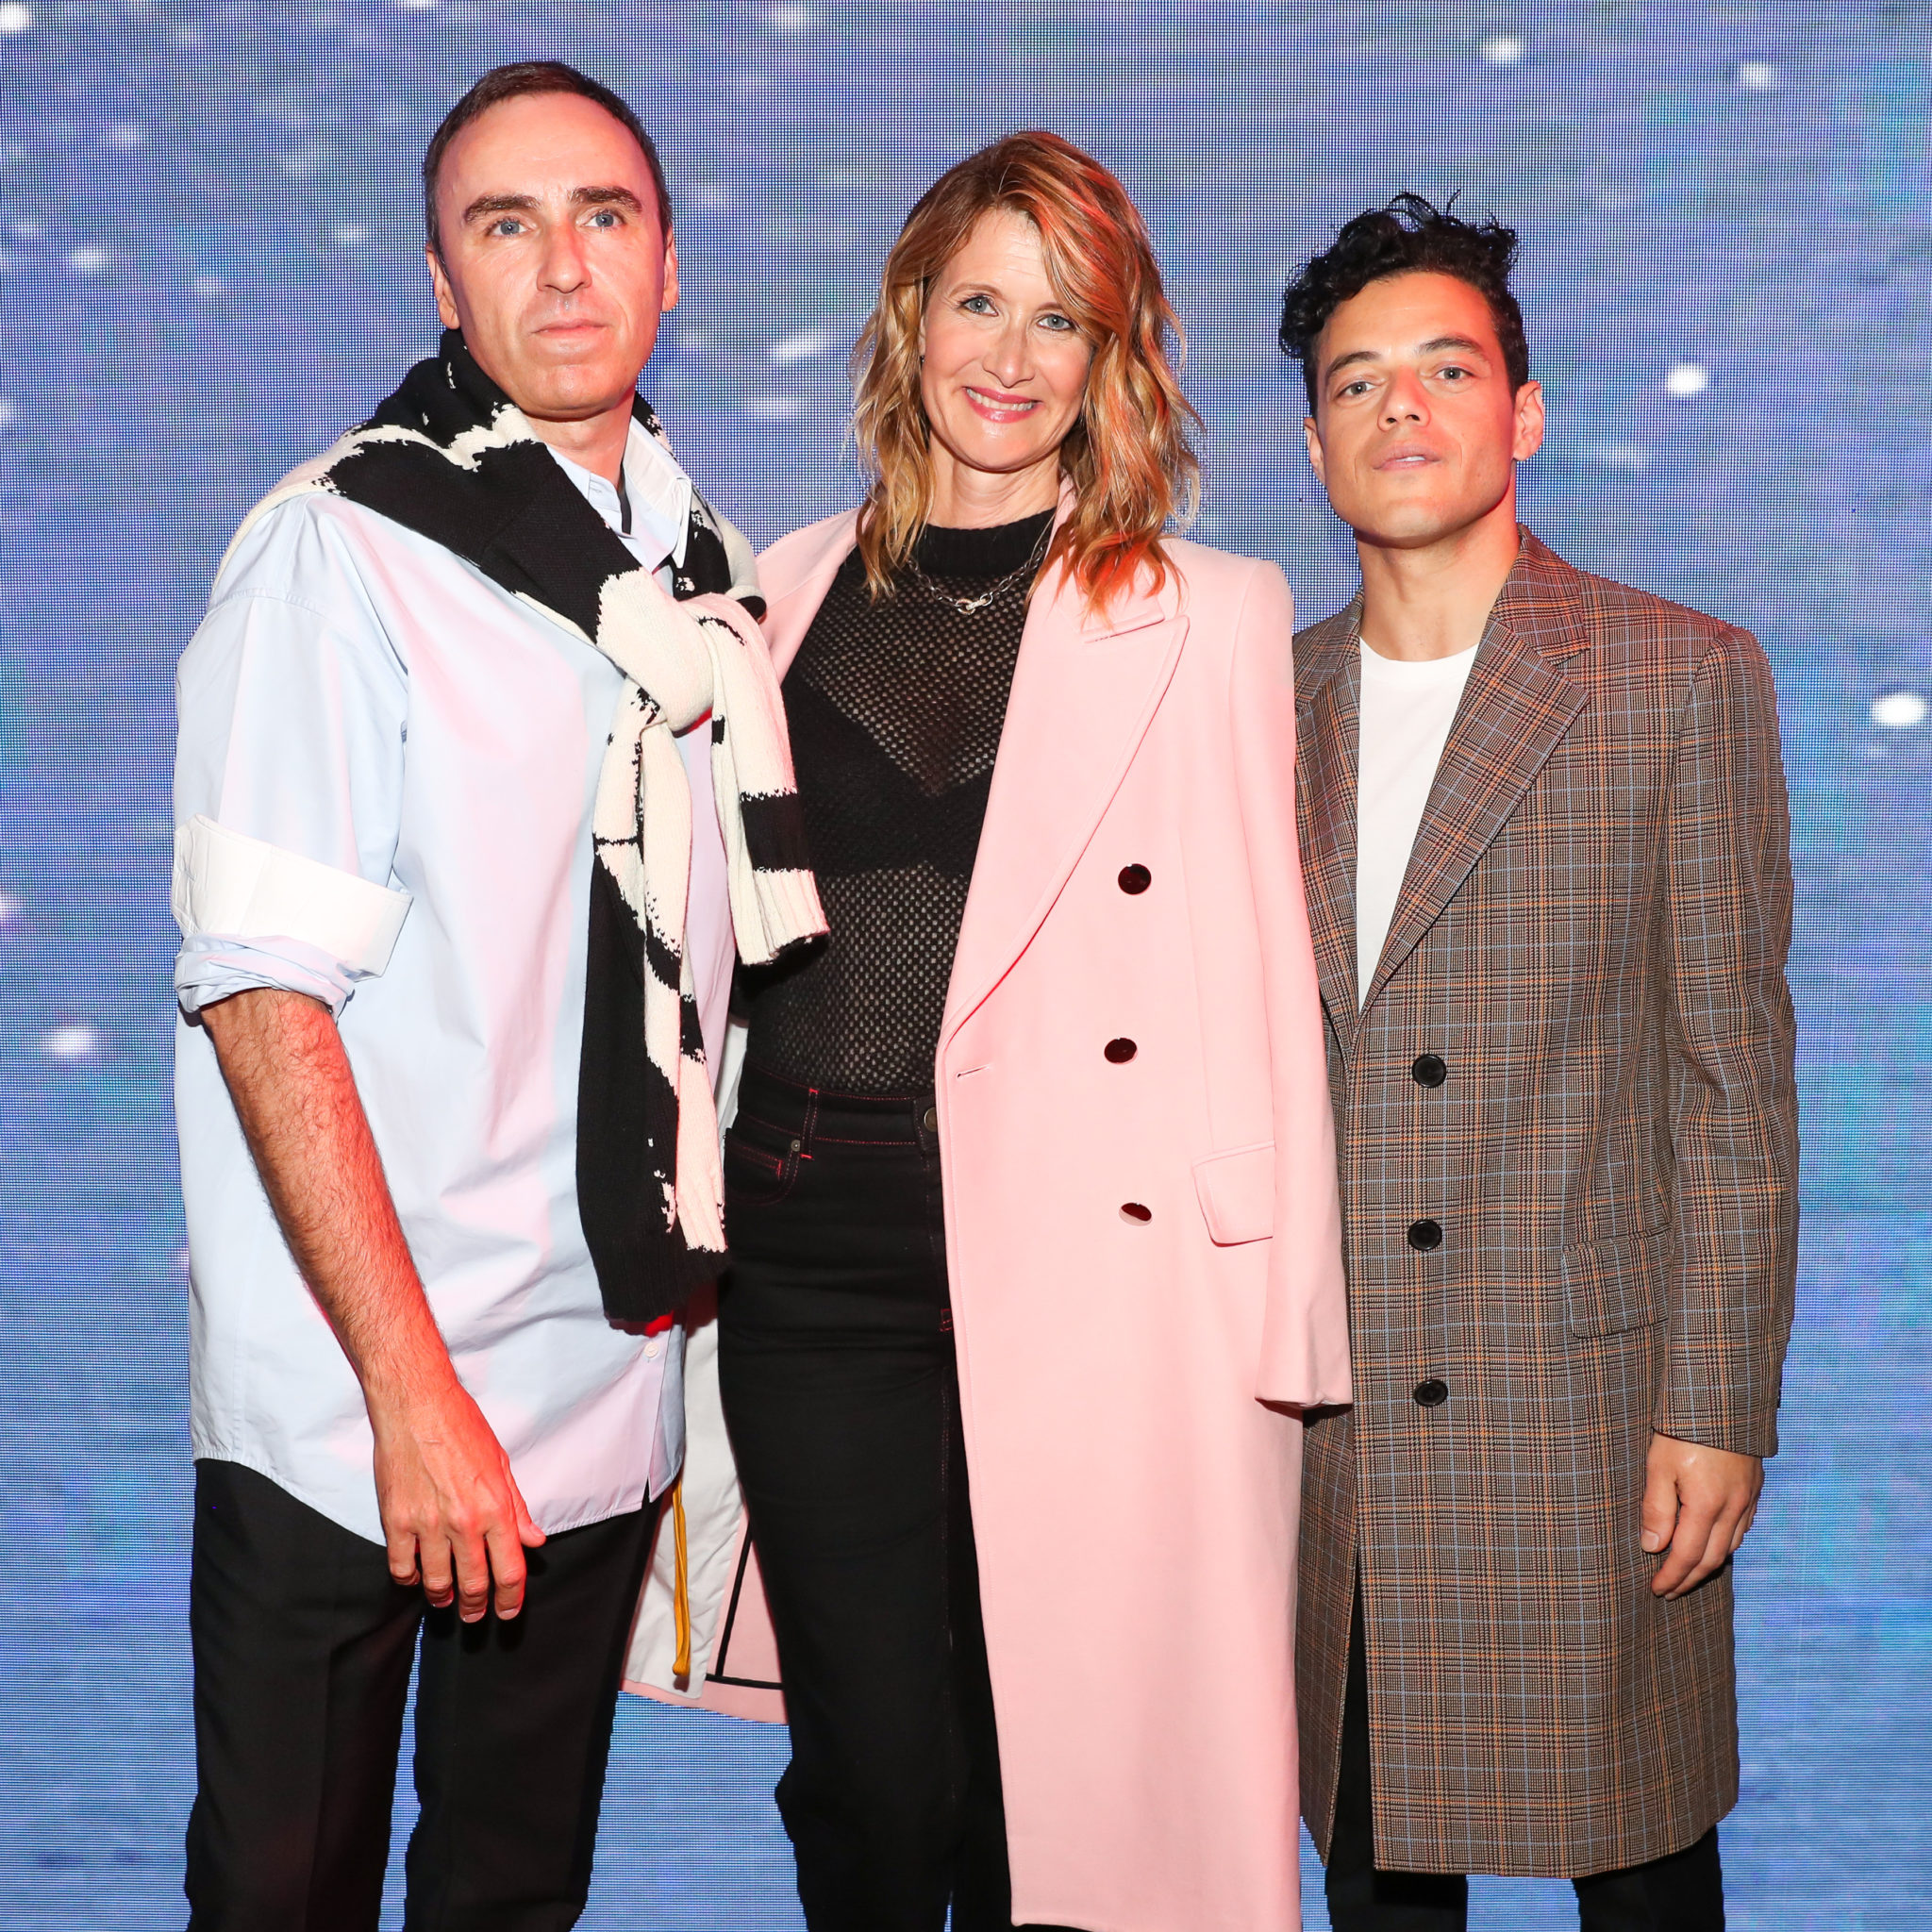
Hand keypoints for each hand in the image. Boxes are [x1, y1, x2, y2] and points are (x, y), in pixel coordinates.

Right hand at [371, 1375, 546, 1621]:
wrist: (416, 1405)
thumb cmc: (461, 1427)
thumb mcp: (501, 1464)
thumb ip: (517, 1508)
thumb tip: (534, 1540)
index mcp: (495, 1507)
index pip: (510, 1569)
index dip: (511, 1598)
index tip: (508, 1611)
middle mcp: (464, 1522)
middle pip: (474, 1583)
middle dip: (477, 1607)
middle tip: (476, 1616)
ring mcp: (427, 1524)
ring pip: (437, 1582)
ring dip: (443, 1598)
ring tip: (446, 1600)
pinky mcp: (396, 1521)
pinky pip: (402, 1567)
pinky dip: (409, 1579)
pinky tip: (415, 1577)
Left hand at [1640, 1433, 1761, 1599]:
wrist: (1722, 1397)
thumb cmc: (1682, 1429)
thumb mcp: (1658, 1465)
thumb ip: (1656, 1509)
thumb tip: (1653, 1548)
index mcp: (1706, 1506)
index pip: (1688, 1556)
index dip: (1671, 1577)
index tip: (1656, 1590)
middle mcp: (1732, 1508)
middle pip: (1712, 1559)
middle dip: (1689, 1579)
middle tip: (1669, 1591)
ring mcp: (1747, 1499)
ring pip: (1730, 1546)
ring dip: (1708, 1565)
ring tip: (1687, 1574)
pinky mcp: (1753, 1488)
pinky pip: (1742, 1528)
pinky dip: (1725, 1545)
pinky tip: (1713, 1544)